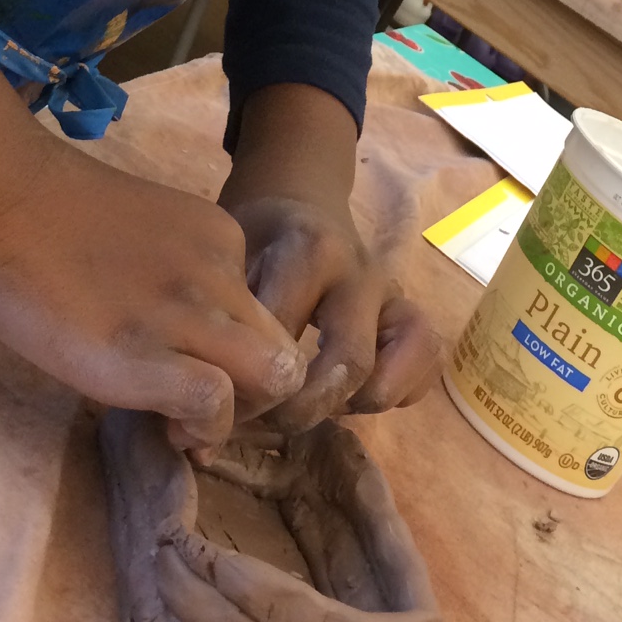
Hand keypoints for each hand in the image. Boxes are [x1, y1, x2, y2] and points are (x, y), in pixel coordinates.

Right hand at [0, 51, 303, 448]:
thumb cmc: (42, 211)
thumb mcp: (140, 235)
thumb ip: (171, 278)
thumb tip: (176, 344)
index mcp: (219, 238)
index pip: (263, 315)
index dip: (238, 358)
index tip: (192, 371)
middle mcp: (221, 271)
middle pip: (284, 352)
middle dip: (254, 395)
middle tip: (195, 410)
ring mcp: (189, 310)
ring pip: (273, 378)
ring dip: (237, 416)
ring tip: (183, 422)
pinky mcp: (146, 354)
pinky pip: (216, 402)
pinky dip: (201, 427)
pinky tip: (164, 426)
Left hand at [219, 84, 441, 431]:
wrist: (297, 198)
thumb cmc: (254, 239)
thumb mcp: (228, 259)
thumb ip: (221, 321)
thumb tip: (193, 412)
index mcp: (311, 250)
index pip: (285, 333)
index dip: (249, 382)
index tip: (220, 403)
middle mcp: (361, 271)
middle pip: (351, 360)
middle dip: (305, 407)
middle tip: (267, 423)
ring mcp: (392, 291)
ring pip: (405, 358)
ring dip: (359, 400)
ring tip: (317, 408)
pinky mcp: (409, 310)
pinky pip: (428, 357)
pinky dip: (401, 388)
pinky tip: (356, 397)